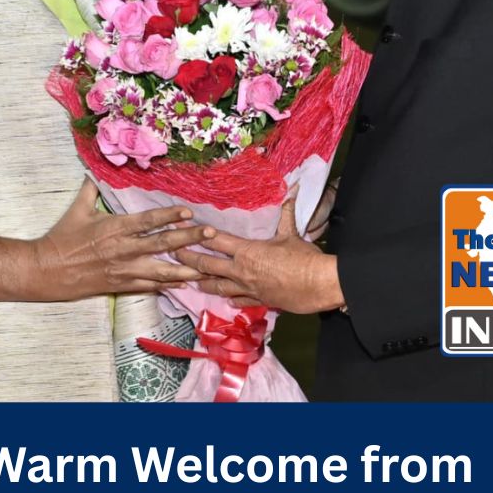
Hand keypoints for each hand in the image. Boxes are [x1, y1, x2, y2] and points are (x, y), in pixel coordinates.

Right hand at [28, 179, 212, 300]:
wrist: (48, 270)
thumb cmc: (62, 238)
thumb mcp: (77, 210)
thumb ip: (91, 190)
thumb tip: (95, 170)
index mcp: (114, 228)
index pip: (147, 220)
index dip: (169, 215)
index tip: (188, 212)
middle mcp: (124, 249)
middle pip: (162, 243)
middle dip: (189, 238)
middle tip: (211, 234)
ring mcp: (124, 269)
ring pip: (161, 270)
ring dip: (185, 268)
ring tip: (205, 267)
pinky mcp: (121, 284)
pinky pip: (149, 286)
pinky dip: (167, 285)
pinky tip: (183, 283)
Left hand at [173, 188, 343, 312]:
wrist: (320, 284)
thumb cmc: (305, 259)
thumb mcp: (292, 234)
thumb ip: (286, 214)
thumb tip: (291, 191)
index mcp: (247, 251)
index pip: (214, 240)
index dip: (194, 233)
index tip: (179, 228)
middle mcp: (241, 270)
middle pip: (207, 265)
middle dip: (188, 258)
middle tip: (172, 254)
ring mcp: (248, 288)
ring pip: (218, 286)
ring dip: (202, 282)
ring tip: (188, 279)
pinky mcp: (259, 301)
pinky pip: (240, 300)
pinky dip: (231, 299)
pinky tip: (226, 300)